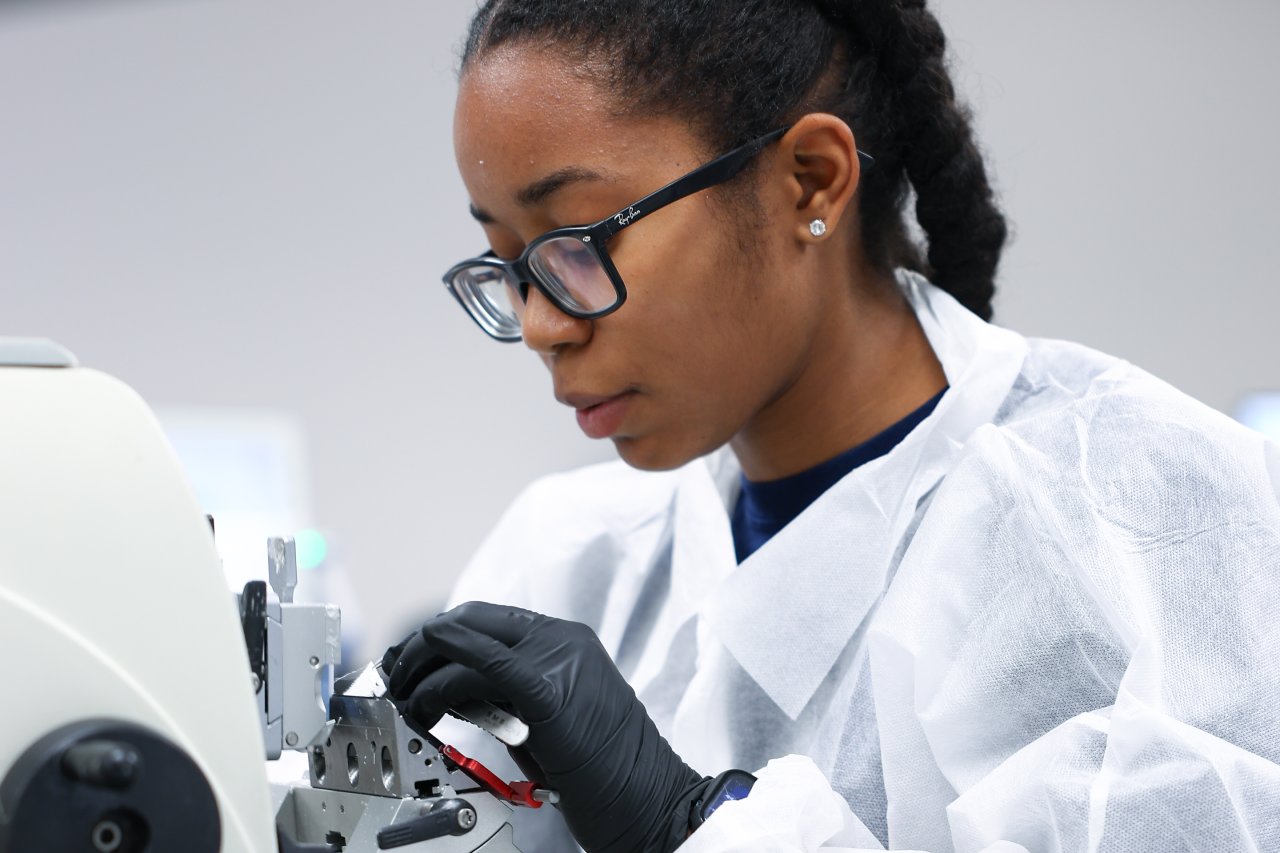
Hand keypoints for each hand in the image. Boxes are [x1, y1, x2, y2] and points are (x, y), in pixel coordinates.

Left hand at [383, 602, 708, 852]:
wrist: (651, 798)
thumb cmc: (608, 770)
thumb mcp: (554, 715)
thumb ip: (510, 691)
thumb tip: (455, 687)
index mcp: (567, 640)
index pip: (487, 619)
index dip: (442, 636)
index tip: (414, 659)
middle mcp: (562, 639)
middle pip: (471, 619)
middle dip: (423, 645)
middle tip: (399, 675)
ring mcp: (558, 659)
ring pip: (465, 644)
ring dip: (423, 671)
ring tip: (409, 702)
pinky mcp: (547, 689)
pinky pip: (480, 668)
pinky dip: (442, 679)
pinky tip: (425, 697)